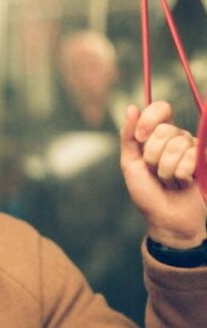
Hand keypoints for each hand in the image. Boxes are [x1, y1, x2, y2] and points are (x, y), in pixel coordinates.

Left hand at [120, 101, 206, 247]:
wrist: (165, 220)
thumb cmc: (147, 194)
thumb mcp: (130, 165)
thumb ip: (128, 136)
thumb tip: (132, 107)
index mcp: (159, 135)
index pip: (161, 109)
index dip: (150, 119)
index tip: (140, 137)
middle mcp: (178, 138)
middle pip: (165, 130)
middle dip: (153, 156)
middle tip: (155, 172)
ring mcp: (194, 149)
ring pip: (176, 146)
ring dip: (165, 170)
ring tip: (168, 181)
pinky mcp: (204, 161)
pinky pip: (190, 159)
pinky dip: (179, 176)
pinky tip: (182, 184)